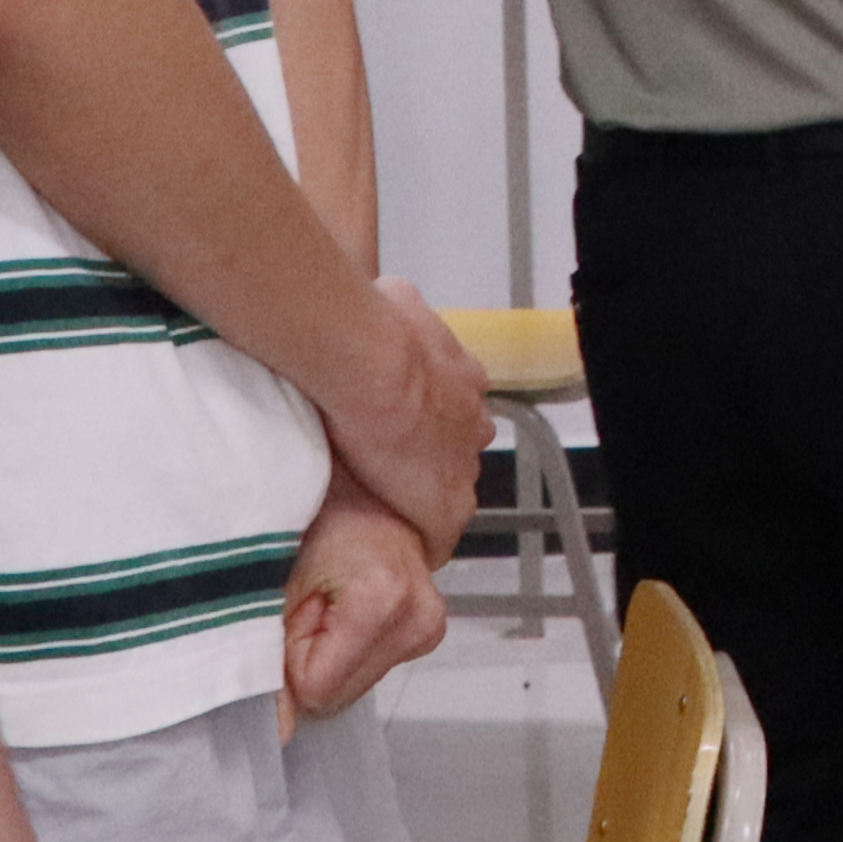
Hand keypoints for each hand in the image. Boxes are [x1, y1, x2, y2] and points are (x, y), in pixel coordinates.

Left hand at [283, 468, 450, 729]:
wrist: (361, 482)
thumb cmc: (318, 510)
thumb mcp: (273, 579)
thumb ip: (264, 654)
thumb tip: (277, 730)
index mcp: (385, 599)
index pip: (315, 688)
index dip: (290, 653)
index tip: (296, 606)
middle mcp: (420, 616)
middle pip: (338, 694)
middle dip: (310, 658)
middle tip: (310, 601)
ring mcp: (429, 625)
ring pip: (352, 686)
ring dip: (329, 652)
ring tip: (328, 598)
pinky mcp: (429, 630)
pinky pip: (370, 669)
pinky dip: (348, 647)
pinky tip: (348, 606)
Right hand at [317, 276, 492, 558]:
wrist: (371, 365)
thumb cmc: (376, 330)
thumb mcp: (395, 300)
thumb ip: (400, 309)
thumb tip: (388, 296)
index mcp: (462, 380)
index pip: (456, 407)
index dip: (428, 417)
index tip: (403, 423)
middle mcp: (471, 421)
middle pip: (457, 447)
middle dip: (429, 455)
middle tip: (389, 462)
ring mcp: (462, 465)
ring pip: (449, 488)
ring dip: (420, 493)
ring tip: (387, 501)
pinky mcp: (445, 506)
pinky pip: (438, 534)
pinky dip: (422, 539)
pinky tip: (404, 545)